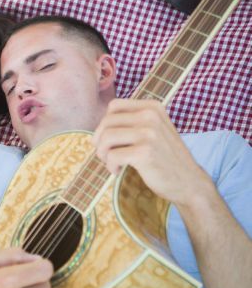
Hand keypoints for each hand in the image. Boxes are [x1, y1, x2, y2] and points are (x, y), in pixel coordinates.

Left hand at [92, 99, 215, 207]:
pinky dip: (110, 165)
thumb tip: (99, 125)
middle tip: (107, 155)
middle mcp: (151, 116)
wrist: (188, 181)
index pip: (113, 106)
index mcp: (152, 107)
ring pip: (106, 138)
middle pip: (106, 122)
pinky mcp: (145, 152)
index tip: (111, 140)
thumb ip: (132, 121)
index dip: (105, 124)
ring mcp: (149, 133)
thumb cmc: (164, 157)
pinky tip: (118, 170)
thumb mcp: (154, 130)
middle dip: (100, 141)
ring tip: (112, 162)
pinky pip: (112, 156)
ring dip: (103, 154)